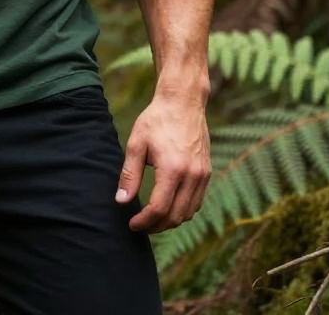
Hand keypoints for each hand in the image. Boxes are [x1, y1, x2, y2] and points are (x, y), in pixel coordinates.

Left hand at [115, 94, 210, 232]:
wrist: (183, 102)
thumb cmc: (156, 120)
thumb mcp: (136, 144)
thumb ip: (129, 175)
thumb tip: (121, 201)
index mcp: (173, 169)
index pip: (159, 208)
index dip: (144, 221)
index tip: (132, 224)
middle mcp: (192, 176)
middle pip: (176, 216)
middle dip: (156, 226)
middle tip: (140, 225)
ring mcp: (203, 175)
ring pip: (189, 212)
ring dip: (171, 221)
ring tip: (152, 219)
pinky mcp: (207, 173)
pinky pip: (197, 202)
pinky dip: (183, 211)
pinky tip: (168, 207)